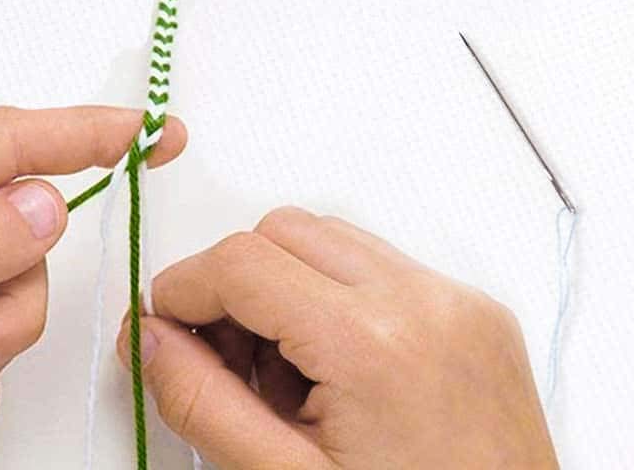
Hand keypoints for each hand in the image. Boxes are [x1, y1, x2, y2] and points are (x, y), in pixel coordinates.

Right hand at [121, 207, 558, 469]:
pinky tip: (340, 379)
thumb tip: (151, 337)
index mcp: (372, 342)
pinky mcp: (482, 315)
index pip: (243, 262)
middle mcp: (425, 301)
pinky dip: (347, 301)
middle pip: (289, 231)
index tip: (160, 331)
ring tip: (287, 383)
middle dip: (238, 285)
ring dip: (291, 289)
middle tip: (220, 364)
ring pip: (340, 241)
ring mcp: (461, 302)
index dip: (184, 291)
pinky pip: (392, 271)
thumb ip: (203, 402)